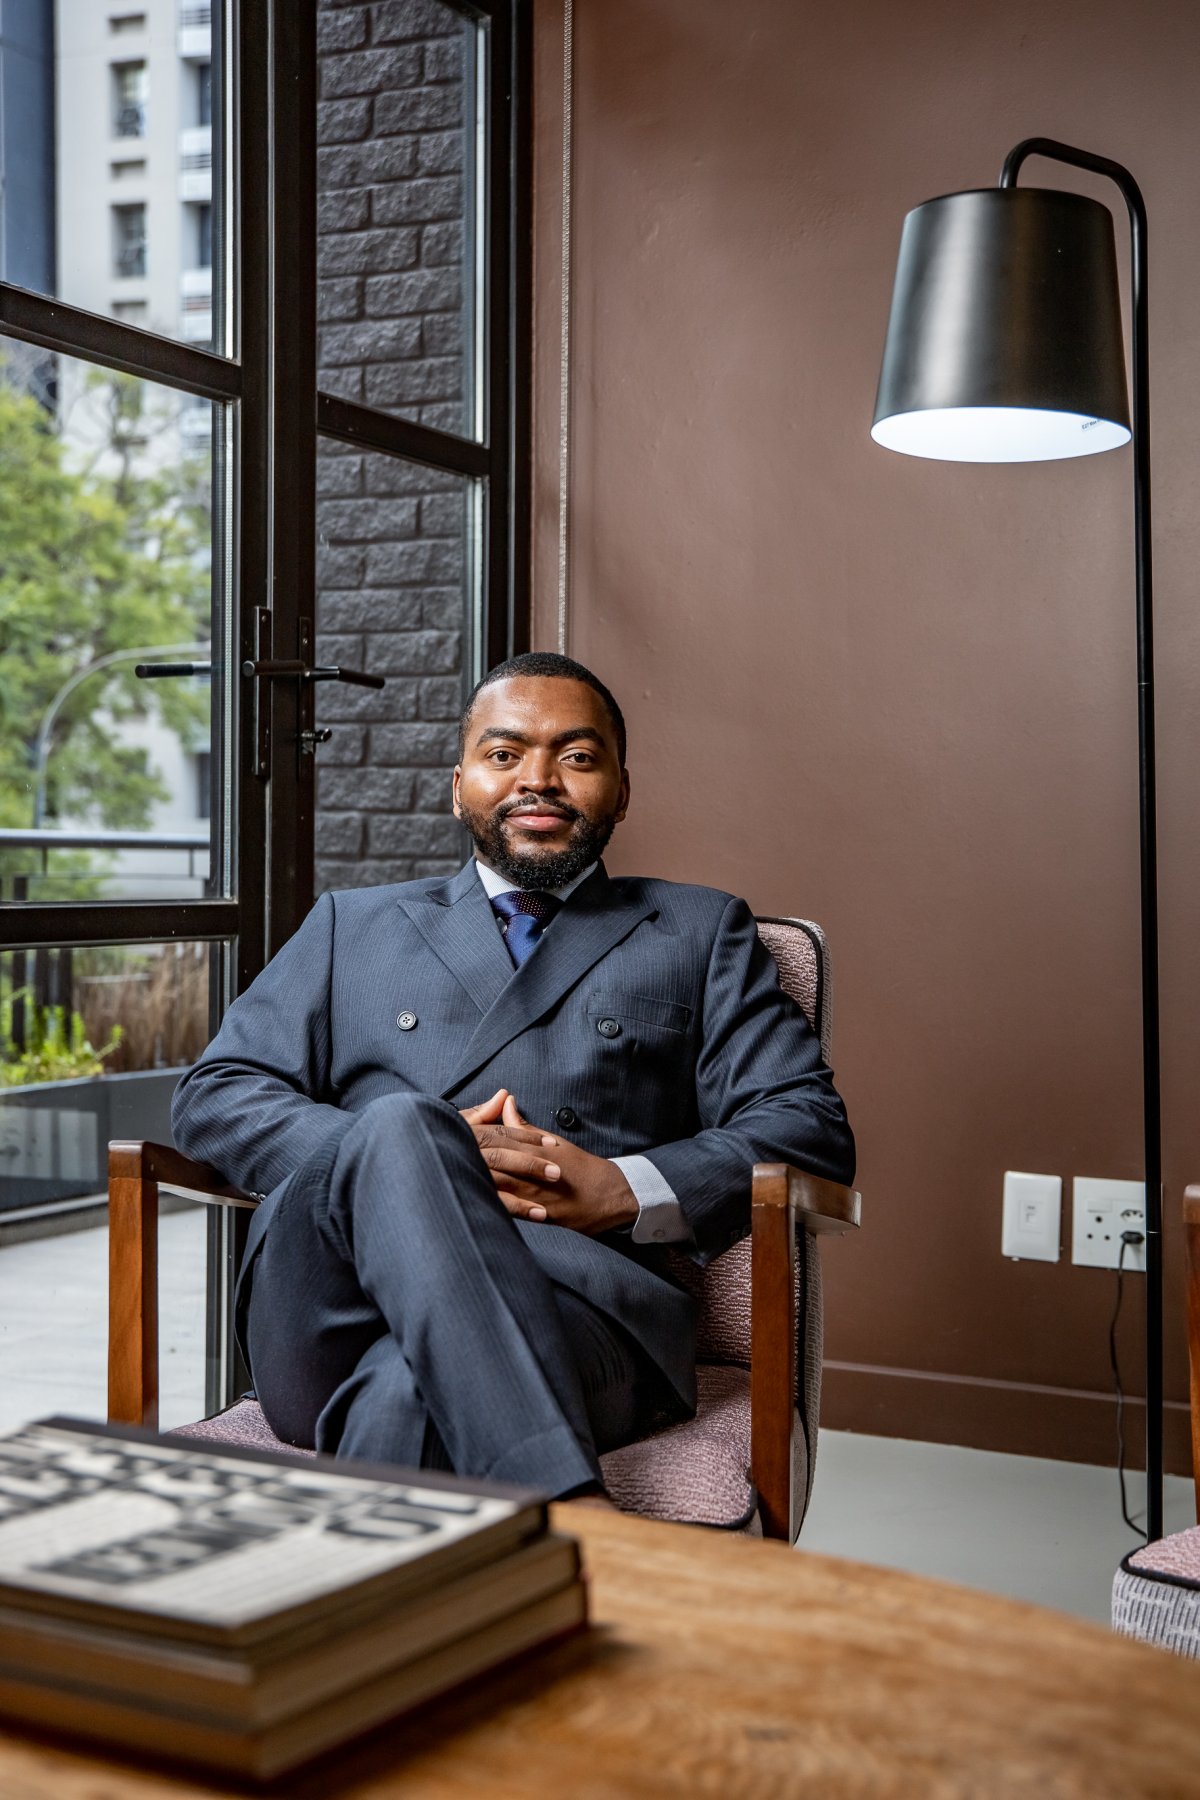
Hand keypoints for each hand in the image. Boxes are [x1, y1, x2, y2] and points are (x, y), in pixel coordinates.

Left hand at [459, 1091, 638, 1234]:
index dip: (470, 1135)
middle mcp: (531, 1172)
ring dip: (472, 1183)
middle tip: (435, 1155)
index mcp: (533, 1149)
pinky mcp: (538, 1217)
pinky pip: (510, 1213)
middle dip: (464, 1159)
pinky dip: (492, 1208)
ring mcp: (534, 1196)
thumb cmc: (580, 1167)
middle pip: (491, 1163)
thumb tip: (506, 1104)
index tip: (447, 1132)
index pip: (495, 1139)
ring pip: (496, 1188)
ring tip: (445, 1181)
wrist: (609, 1196)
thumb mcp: (553, 1141)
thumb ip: (524, 1127)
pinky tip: (472, 1207)